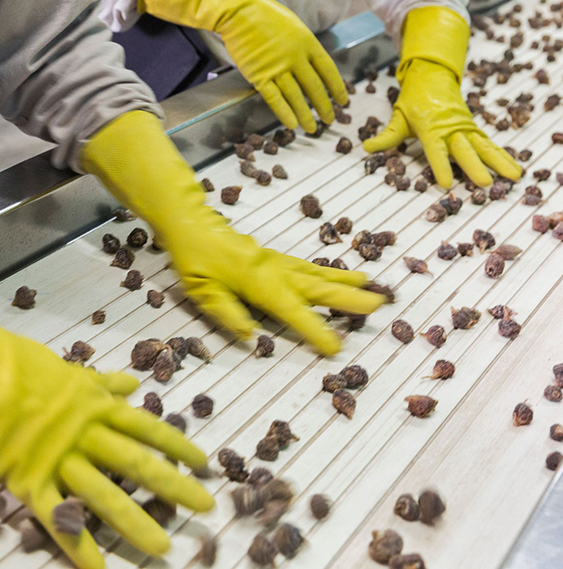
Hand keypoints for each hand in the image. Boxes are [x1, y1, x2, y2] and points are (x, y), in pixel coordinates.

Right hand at [0, 314, 214, 568]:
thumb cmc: (12, 361)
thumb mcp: (63, 368)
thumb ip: (99, 383)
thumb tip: (134, 384)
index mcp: (93, 403)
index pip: (145, 426)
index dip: (176, 445)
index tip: (204, 463)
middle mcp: (84, 432)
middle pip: (136, 463)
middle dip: (173, 486)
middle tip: (206, 507)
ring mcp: (57, 458)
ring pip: (104, 494)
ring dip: (135, 522)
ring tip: (163, 547)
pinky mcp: (27, 479)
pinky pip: (58, 517)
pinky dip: (78, 546)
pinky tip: (98, 568)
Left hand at [83, 112, 386, 356]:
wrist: (190, 222)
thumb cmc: (193, 259)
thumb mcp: (201, 291)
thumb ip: (227, 314)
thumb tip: (253, 337)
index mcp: (256, 280)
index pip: (291, 310)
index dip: (315, 329)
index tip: (337, 348)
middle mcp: (274, 269)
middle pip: (317, 287)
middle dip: (349, 298)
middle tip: (381, 306)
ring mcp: (277, 260)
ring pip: (318, 274)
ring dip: (347, 283)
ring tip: (374, 289)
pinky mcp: (275, 257)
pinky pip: (309, 267)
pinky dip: (331, 271)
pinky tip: (345, 275)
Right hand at [139, 0, 348, 132]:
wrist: (238, 12)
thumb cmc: (263, 15)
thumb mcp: (292, 25)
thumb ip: (303, 45)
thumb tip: (310, 62)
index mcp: (307, 42)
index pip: (328, 69)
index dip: (336, 87)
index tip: (343, 100)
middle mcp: (295, 57)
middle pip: (314, 86)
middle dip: (324, 106)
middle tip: (330, 120)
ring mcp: (277, 67)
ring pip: (296, 97)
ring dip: (305, 115)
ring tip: (312, 128)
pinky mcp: (259, 75)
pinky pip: (274, 98)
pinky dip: (284, 113)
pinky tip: (292, 125)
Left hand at [364, 59, 521, 187]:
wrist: (432, 76)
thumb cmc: (413, 101)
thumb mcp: (397, 117)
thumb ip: (386, 136)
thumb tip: (366, 148)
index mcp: (431, 127)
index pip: (435, 150)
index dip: (441, 167)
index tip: (446, 184)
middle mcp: (451, 128)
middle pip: (464, 150)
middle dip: (475, 166)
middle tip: (485, 184)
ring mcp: (465, 127)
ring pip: (484, 146)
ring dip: (499, 162)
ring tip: (515, 178)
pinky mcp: (473, 128)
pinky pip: (489, 144)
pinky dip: (502, 155)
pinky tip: (514, 169)